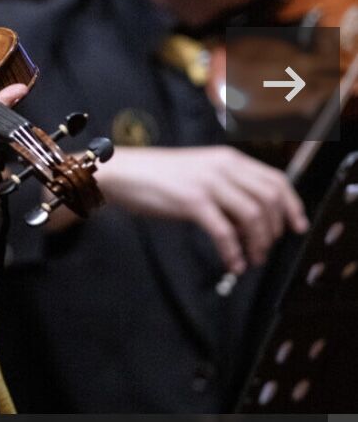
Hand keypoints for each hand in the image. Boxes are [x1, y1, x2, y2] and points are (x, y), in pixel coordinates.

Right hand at [96, 145, 308, 273]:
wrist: (124, 172)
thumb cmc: (159, 176)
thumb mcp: (200, 172)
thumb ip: (227, 186)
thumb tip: (252, 217)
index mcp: (228, 159)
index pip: (275, 179)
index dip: (292, 205)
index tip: (297, 227)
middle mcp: (223, 167)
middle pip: (269, 199)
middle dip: (275, 229)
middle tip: (266, 249)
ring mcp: (208, 183)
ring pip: (253, 216)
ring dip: (257, 243)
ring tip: (250, 259)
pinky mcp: (192, 201)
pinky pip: (224, 232)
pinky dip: (233, 252)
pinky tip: (232, 263)